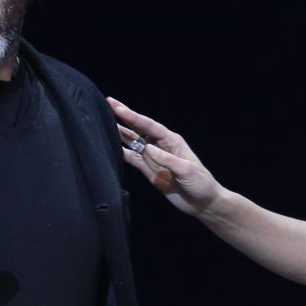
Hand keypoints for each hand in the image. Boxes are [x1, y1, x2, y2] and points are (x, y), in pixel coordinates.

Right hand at [107, 97, 222, 215]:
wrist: (202, 202)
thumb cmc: (200, 183)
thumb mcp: (186, 170)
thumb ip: (166, 159)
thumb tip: (146, 148)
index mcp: (171, 140)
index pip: (149, 125)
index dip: (133, 116)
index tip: (118, 107)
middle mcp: (159, 145)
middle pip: (138, 128)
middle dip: (124, 117)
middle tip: (108, 103)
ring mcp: (152, 158)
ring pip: (132, 142)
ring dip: (119, 133)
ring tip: (103, 122)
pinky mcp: (148, 170)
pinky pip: (132, 159)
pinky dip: (121, 153)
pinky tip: (110, 147)